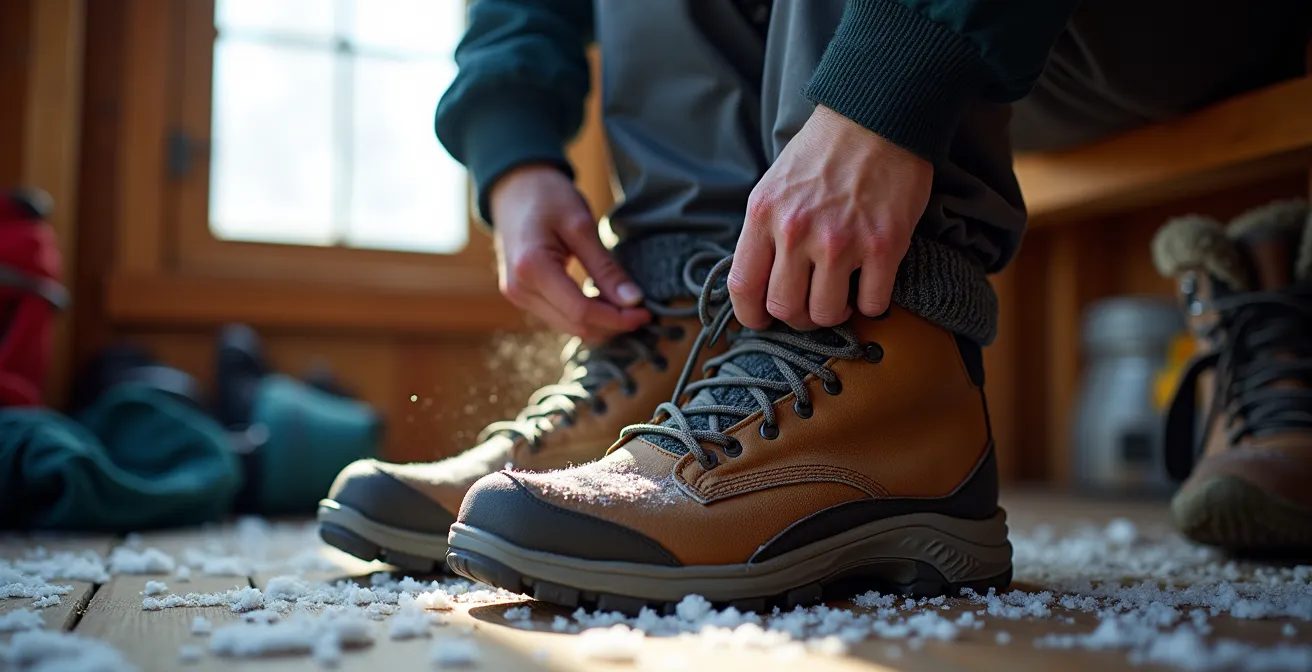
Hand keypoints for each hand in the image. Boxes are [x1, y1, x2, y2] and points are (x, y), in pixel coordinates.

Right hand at [490, 164, 650, 340]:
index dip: (617, 318)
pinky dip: (584, 315)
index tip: (646, 312)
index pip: (581, 311)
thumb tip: (633, 301)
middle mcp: (520, 289)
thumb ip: (606, 267)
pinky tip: (604, 301)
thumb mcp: (581, 225)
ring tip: (626, 307)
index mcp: (532, 267)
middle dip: (611, 324)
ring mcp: (518, 295)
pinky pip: (558, 316)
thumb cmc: (547, 196)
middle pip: (574, 325)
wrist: (513, 188)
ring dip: (600, 323)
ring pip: (567, 326)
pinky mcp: (522, 295)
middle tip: (642, 311)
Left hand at [728, 105, 931, 330]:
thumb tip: (761, 282)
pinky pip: (872, 304)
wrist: (877, 117)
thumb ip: (764, 231)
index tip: (764, 319)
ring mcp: (841, 240)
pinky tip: (870, 285)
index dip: (752, 315)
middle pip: (785, 308)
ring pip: (826, 313)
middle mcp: (796, 231)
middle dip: (797, 317)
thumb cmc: (824, 152)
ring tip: (841, 295)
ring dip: (834, 313)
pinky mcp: (883, 245)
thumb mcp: (774, 186)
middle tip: (810, 305)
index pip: (743, 287)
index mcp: (763, 215)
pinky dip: (871, 304)